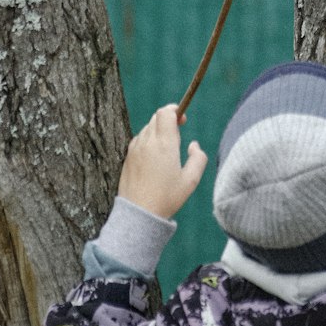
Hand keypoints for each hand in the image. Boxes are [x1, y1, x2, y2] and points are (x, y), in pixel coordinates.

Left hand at [117, 105, 207, 219]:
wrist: (138, 214)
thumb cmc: (166, 198)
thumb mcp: (191, 181)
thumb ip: (198, 158)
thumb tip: (193, 145)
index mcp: (164, 144)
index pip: (166, 113)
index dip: (175, 111)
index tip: (182, 120)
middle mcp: (148, 142)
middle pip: (156, 117)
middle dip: (168, 120)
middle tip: (177, 133)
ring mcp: (135, 149)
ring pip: (147, 128)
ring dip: (158, 130)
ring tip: (166, 148)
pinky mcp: (127, 158)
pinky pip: (139, 139)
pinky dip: (148, 140)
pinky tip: (153, 156)